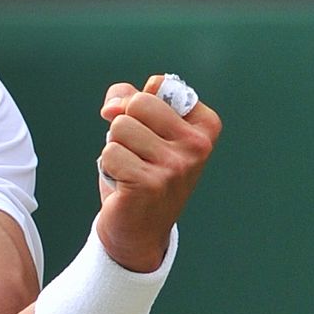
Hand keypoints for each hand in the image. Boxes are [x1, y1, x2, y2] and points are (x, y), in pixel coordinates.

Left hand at [95, 75, 221, 270]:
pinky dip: (109, 167)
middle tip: (137, 153)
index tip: (150, 131)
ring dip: (116, 148)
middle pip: (137, 103)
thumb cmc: (140, 171)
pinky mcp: (150, 183)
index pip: (158, 85)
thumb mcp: (142, 126)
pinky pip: (110, 153)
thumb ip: (127, 98)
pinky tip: (124, 184)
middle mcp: (197, 146)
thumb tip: (111, 107)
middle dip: (125, 125)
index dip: (138, 104)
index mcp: (204, 126)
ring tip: (131, 169)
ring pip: (119, 127)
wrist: (139, 229)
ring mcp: (176, 166)